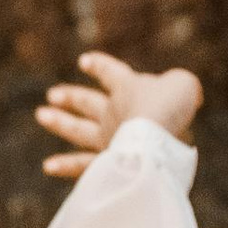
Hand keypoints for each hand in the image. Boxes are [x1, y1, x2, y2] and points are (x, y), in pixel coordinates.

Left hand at [36, 49, 203, 178]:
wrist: (158, 139)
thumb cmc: (171, 107)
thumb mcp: (184, 86)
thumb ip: (181, 84)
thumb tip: (186, 90)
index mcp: (128, 89)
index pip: (111, 72)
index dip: (100, 66)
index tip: (84, 61)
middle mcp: (112, 113)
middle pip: (88, 102)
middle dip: (71, 97)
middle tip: (52, 94)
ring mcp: (106, 138)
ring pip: (78, 129)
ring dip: (59, 122)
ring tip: (41, 115)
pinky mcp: (106, 163)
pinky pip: (82, 165)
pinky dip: (65, 165)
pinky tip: (47, 166)